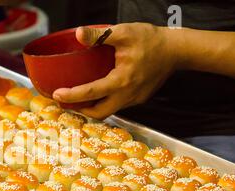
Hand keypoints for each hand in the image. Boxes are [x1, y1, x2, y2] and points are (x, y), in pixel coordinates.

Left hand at [53, 23, 177, 118]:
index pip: (91, 92)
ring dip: (93, 108)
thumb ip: (99, 35)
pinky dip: (105, 102)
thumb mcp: (124, 32)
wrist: (176, 50)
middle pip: (99, 113)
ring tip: (79, 99)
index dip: (72, 95)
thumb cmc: (151, 40)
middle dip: (81, 110)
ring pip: (109, 111)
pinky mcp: (139, 99)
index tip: (57, 95)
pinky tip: (99, 93)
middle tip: (67, 101)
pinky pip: (118, 105)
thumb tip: (78, 34)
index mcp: (122, 81)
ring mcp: (134, 99)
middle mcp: (128, 95)